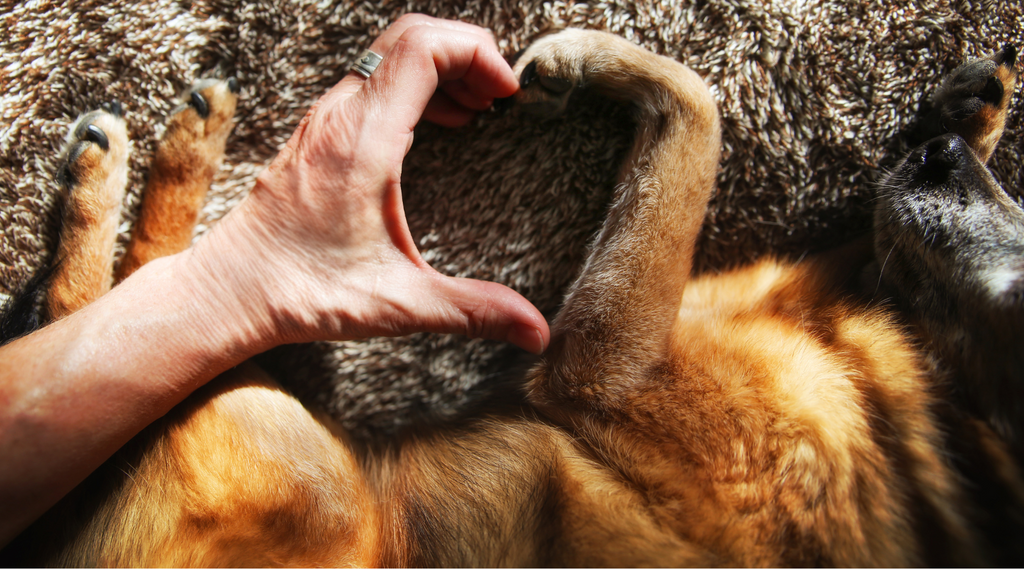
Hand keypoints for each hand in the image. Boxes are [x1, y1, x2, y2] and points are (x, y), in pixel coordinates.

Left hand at [182, 15, 549, 353]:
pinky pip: (372, 79)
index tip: (508, 92)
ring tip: (479, 109)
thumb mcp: (398, 303)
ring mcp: (323, 119)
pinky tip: (437, 125)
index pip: (422, 48)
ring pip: (388, 55)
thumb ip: (472, 311)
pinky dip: (414, 85)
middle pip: (409, 37)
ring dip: (440, 68)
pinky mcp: (317, 132)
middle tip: (501, 96)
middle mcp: (338, 116)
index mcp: (361, 141)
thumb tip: (537, 333)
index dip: (476, 53)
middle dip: (466, 52)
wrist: (228, 291)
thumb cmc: (302, 293)